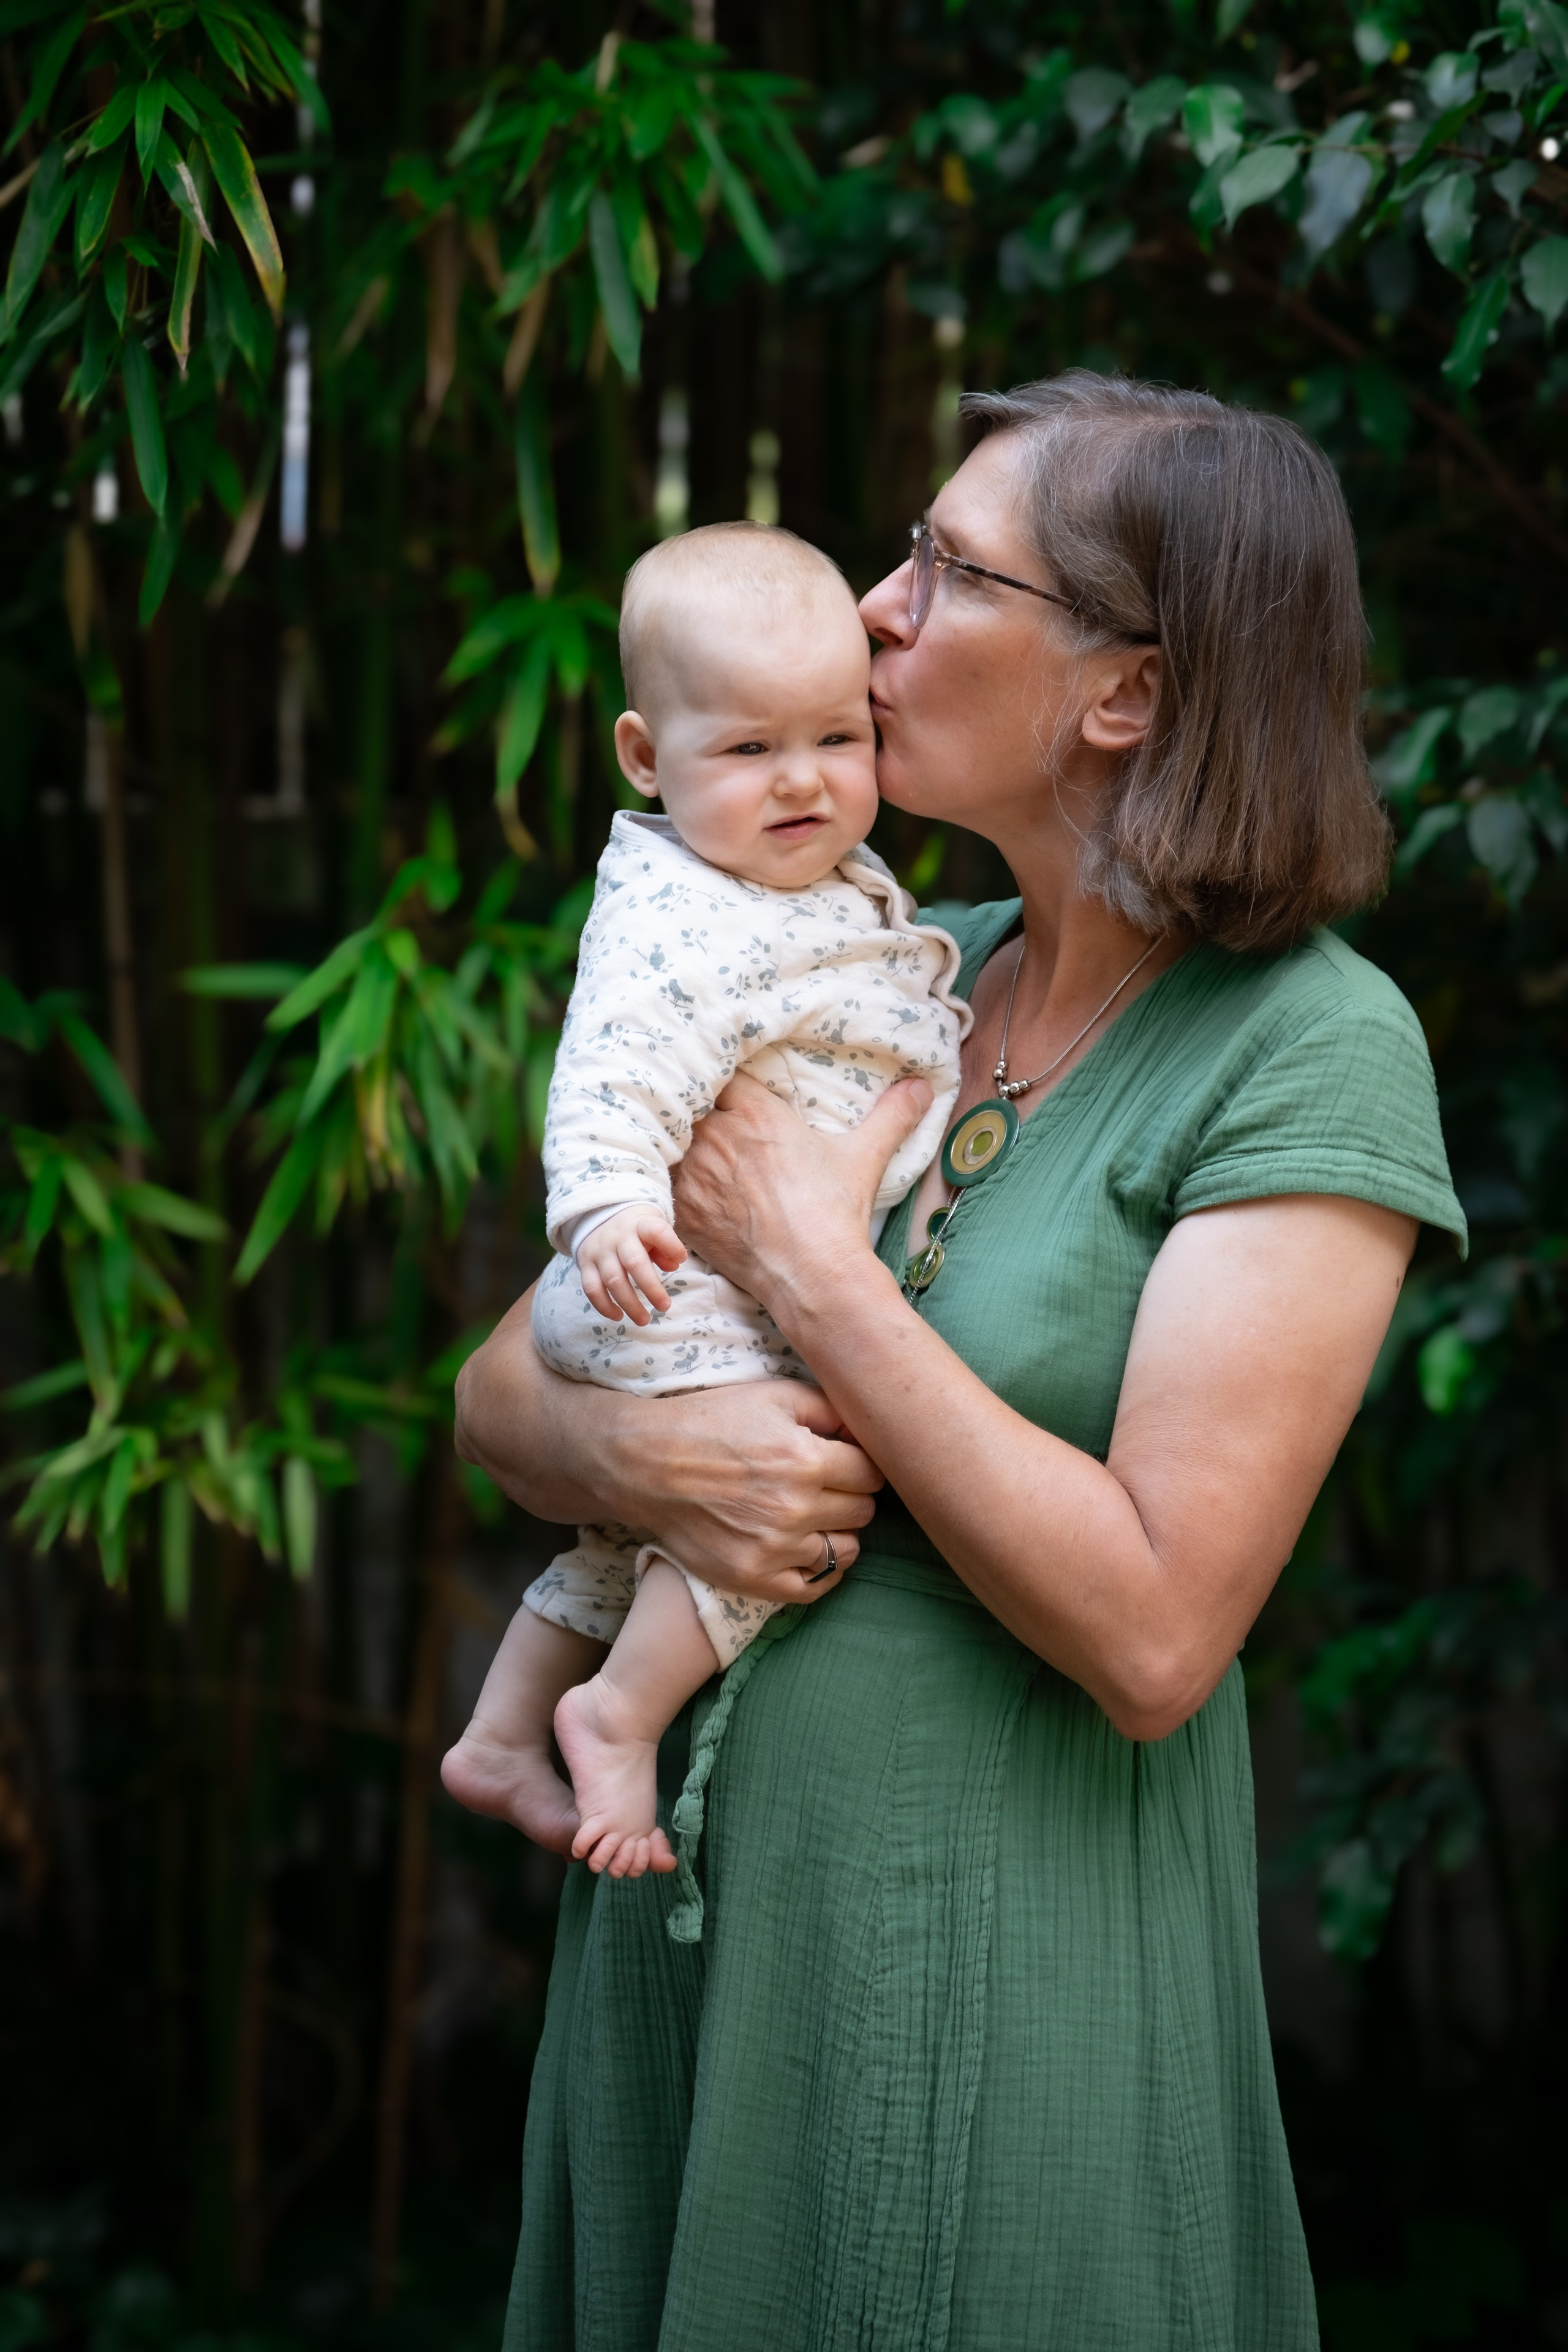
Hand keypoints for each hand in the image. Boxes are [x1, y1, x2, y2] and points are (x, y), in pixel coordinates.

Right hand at [577, 1206, 686, 1325]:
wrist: (597, 1217)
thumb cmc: (635, 1229)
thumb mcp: (652, 1228)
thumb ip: (664, 1247)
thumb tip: (673, 1266)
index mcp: (639, 1225)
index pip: (656, 1231)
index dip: (671, 1245)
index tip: (682, 1259)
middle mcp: (618, 1237)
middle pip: (635, 1263)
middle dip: (651, 1288)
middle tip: (664, 1306)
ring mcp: (599, 1251)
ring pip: (613, 1280)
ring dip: (630, 1304)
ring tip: (644, 1320)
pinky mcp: (585, 1264)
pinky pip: (592, 1289)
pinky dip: (604, 1306)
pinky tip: (619, 1316)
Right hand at [626, 1379, 882, 1601]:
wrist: (647, 1465)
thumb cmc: (712, 1423)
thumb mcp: (773, 1396)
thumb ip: (829, 1409)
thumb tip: (868, 1429)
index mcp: (806, 1459)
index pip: (872, 1473)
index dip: (862, 1465)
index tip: (846, 1463)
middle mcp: (795, 1508)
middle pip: (863, 1512)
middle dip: (851, 1495)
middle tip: (828, 1486)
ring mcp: (774, 1548)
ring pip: (845, 1550)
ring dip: (838, 1532)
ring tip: (815, 1517)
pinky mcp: (753, 1578)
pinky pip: (814, 1588)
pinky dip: (822, 1572)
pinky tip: (810, 1550)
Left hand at [671, 1070, 932, 1325]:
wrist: (810, 1274)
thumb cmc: (834, 1212)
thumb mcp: (864, 1157)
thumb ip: (891, 1115)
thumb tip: (922, 1086)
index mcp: (755, 1113)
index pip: (721, 1078)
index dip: (724, 1087)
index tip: (730, 1096)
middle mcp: (717, 1136)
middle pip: (691, 1108)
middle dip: (700, 1115)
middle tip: (711, 1127)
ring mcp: (694, 1174)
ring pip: (672, 1144)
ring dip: (682, 1148)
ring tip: (697, 1158)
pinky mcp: (682, 1210)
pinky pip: (662, 1185)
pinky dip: (671, 1185)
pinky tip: (686, 1190)